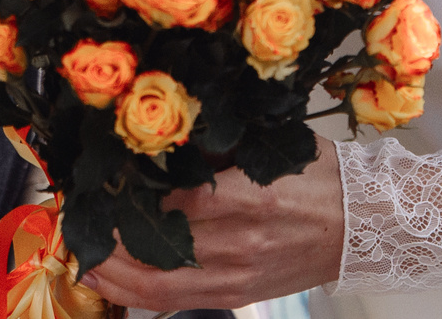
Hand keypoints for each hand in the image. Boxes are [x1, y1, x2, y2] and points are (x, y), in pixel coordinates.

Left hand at [79, 139, 344, 310]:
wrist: (364, 227)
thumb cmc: (321, 179)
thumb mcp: (271, 147)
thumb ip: (216, 148)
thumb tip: (160, 142)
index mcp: (251, 197)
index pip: (174, 201)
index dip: (128, 193)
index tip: (100, 179)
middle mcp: (241, 242)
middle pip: (155, 246)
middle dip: (107, 233)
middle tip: (77, 215)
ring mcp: (237, 274)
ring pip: (155, 284)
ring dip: (110, 272)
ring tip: (81, 253)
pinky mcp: (236, 295)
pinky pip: (173, 300)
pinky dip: (134, 293)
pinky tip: (109, 279)